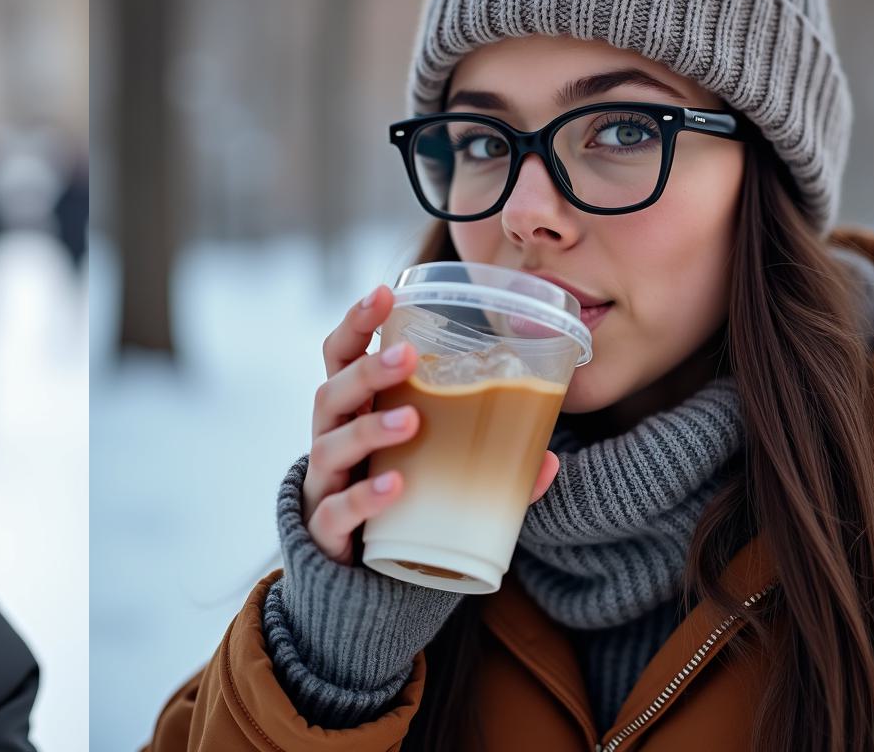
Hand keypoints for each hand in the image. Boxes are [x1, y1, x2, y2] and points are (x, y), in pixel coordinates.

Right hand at [301, 283, 559, 564]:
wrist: (355, 580)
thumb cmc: (394, 501)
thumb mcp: (427, 467)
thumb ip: (483, 461)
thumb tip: (549, 458)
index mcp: (352, 410)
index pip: (340, 354)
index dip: (356, 321)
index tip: (384, 292)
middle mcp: (330, 438)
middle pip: (331, 391)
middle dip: (367, 370)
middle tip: (407, 357)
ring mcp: (324, 483)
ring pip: (332, 445)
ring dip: (370, 427)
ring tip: (412, 420)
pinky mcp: (326, 530)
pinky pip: (339, 509)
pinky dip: (365, 496)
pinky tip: (395, 486)